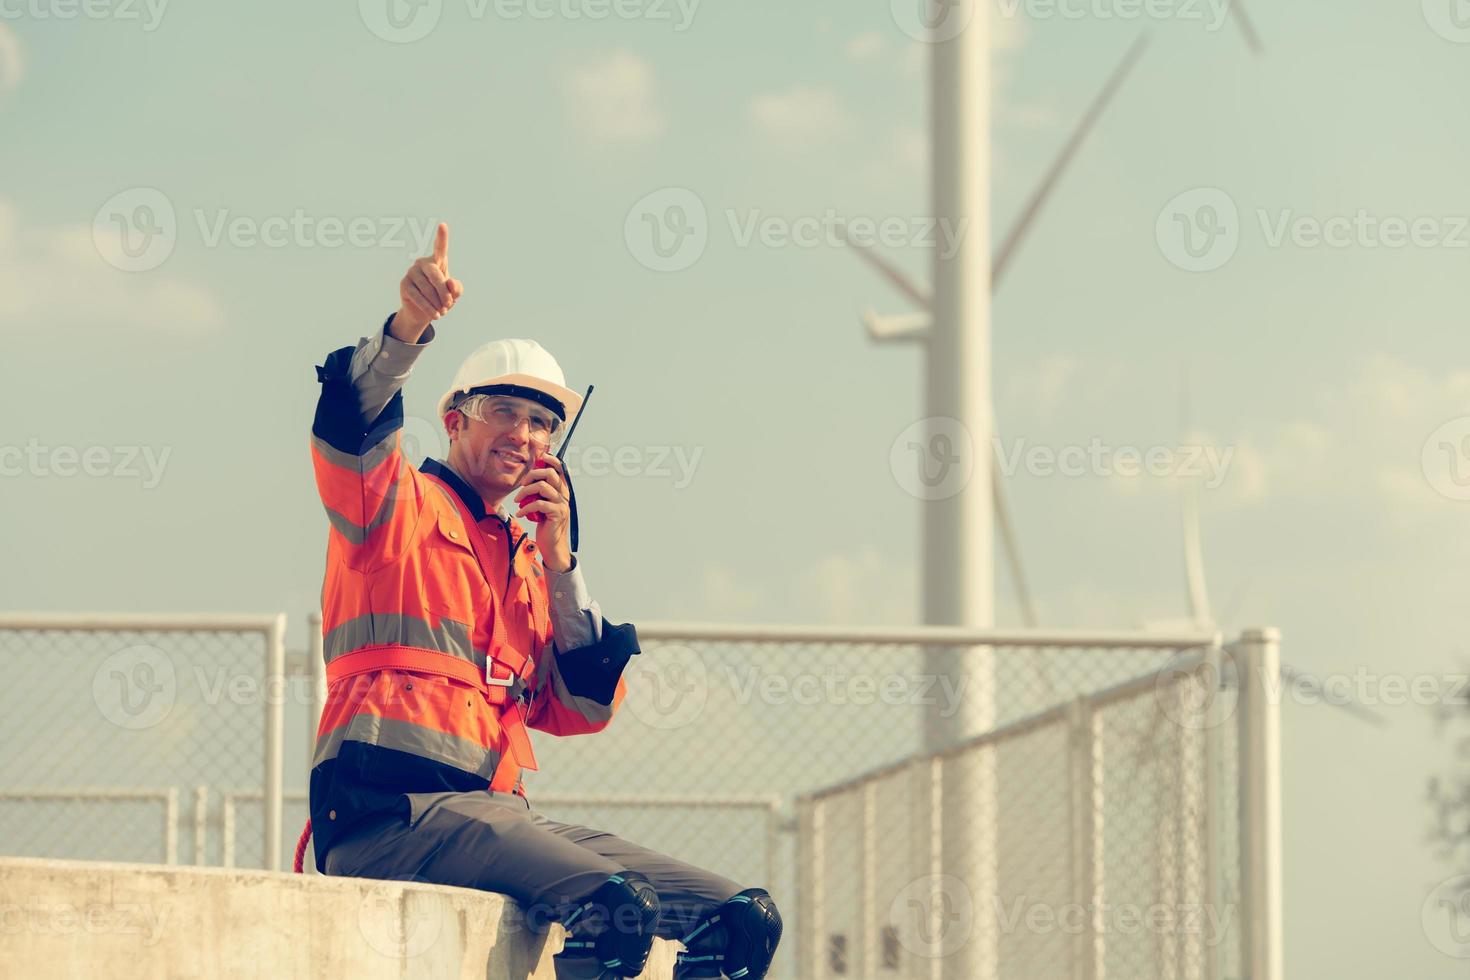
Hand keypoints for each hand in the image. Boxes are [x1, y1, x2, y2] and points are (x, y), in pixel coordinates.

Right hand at [390, 222, 462, 342]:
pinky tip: (435, 315)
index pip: (440, 248)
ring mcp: (412, 272)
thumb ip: (457, 288)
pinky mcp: (404, 284)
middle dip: (444, 292)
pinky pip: (418, 296)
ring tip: (442, 311)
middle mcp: (423, 263)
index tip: (443, 225)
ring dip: (437, 302)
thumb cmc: (442, 298)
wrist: (426, 312)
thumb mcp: (454, 295)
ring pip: (427, 288)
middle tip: (449, 305)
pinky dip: (428, 307)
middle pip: (436, 275)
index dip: (441, 237)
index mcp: (437, 261)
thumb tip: (449, 283)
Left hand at [514, 454, 571, 571]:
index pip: (561, 468)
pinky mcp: (557, 514)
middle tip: (522, 485)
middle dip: (532, 475)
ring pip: (543, 487)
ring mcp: (562, 504)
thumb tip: (529, 479)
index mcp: (562, 489)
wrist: (552, 544)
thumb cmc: (545, 523)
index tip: (540, 458)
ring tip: (518, 500)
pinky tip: (521, 513)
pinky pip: (539, 504)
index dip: (551, 460)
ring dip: (526, 492)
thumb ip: (540, 491)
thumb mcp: (543, 504)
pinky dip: (526, 507)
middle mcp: (564, 494)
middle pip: (550, 473)